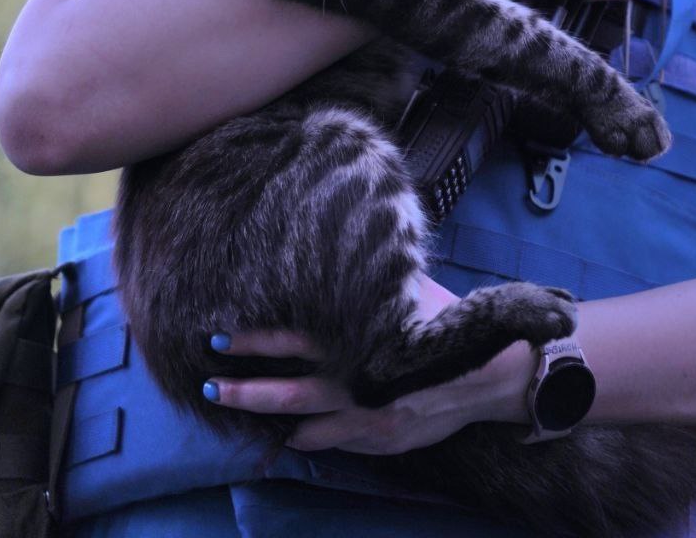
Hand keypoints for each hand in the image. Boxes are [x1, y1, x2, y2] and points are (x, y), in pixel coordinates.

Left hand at [205, 276, 534, 454]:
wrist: (487, 372)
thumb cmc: (444, 324)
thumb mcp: (408, 292)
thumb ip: (373, 285)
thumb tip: (339, 255)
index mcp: (358, 338)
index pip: (297, 338)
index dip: (257, 338)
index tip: (220, 334)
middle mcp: (356, 377)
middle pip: (289, 386)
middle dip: (245, 386)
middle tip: (208, 381)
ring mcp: (365, 412)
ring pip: (303, 419)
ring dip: (265, 414)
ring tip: (228, 406)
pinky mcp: (378, 436)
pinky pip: (332, 441)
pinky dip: (305, 438)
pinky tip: (283, 436)